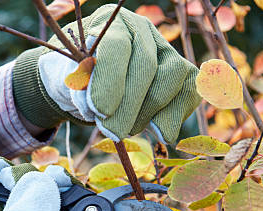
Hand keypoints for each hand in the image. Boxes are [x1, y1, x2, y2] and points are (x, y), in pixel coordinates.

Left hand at [12, 5, 200, 144]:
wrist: (97, 82)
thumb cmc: (84, 79)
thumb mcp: (73, 81)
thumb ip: (82, 90)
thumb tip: (101, 111)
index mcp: (111, 24)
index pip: (116, 46)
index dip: (110, 80)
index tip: (100, 111)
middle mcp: (143, 30)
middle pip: (146, 65)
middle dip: (128, 106)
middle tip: (112, 132)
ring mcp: (167, 50)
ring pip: (172, 77)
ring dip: (149, 112)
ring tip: (127, 130)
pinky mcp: (185, 72)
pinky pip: (188, 93)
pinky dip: (173, 117)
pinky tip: (157, 133)